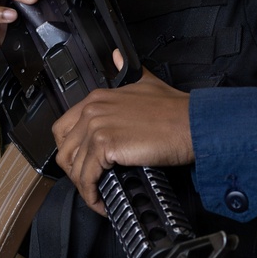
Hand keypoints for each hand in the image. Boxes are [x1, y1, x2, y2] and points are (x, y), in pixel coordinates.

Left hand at [53, 69, 193, 213]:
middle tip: (90, 184)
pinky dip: (92, 194)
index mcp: (97, 98)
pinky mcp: (105, 145)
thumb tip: (117, 56)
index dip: (71, 152)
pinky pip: (87, 177)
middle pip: (64, 149)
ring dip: (84, 187)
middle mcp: (92, 110)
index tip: (83, 165)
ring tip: (98, 197)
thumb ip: (126, 70)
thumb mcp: (146, 81)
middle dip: (74, 171)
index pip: (65, 129)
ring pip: (75, 166)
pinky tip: (103, 201)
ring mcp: (97, 126)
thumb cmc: (175, 109)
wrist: (192, 124)